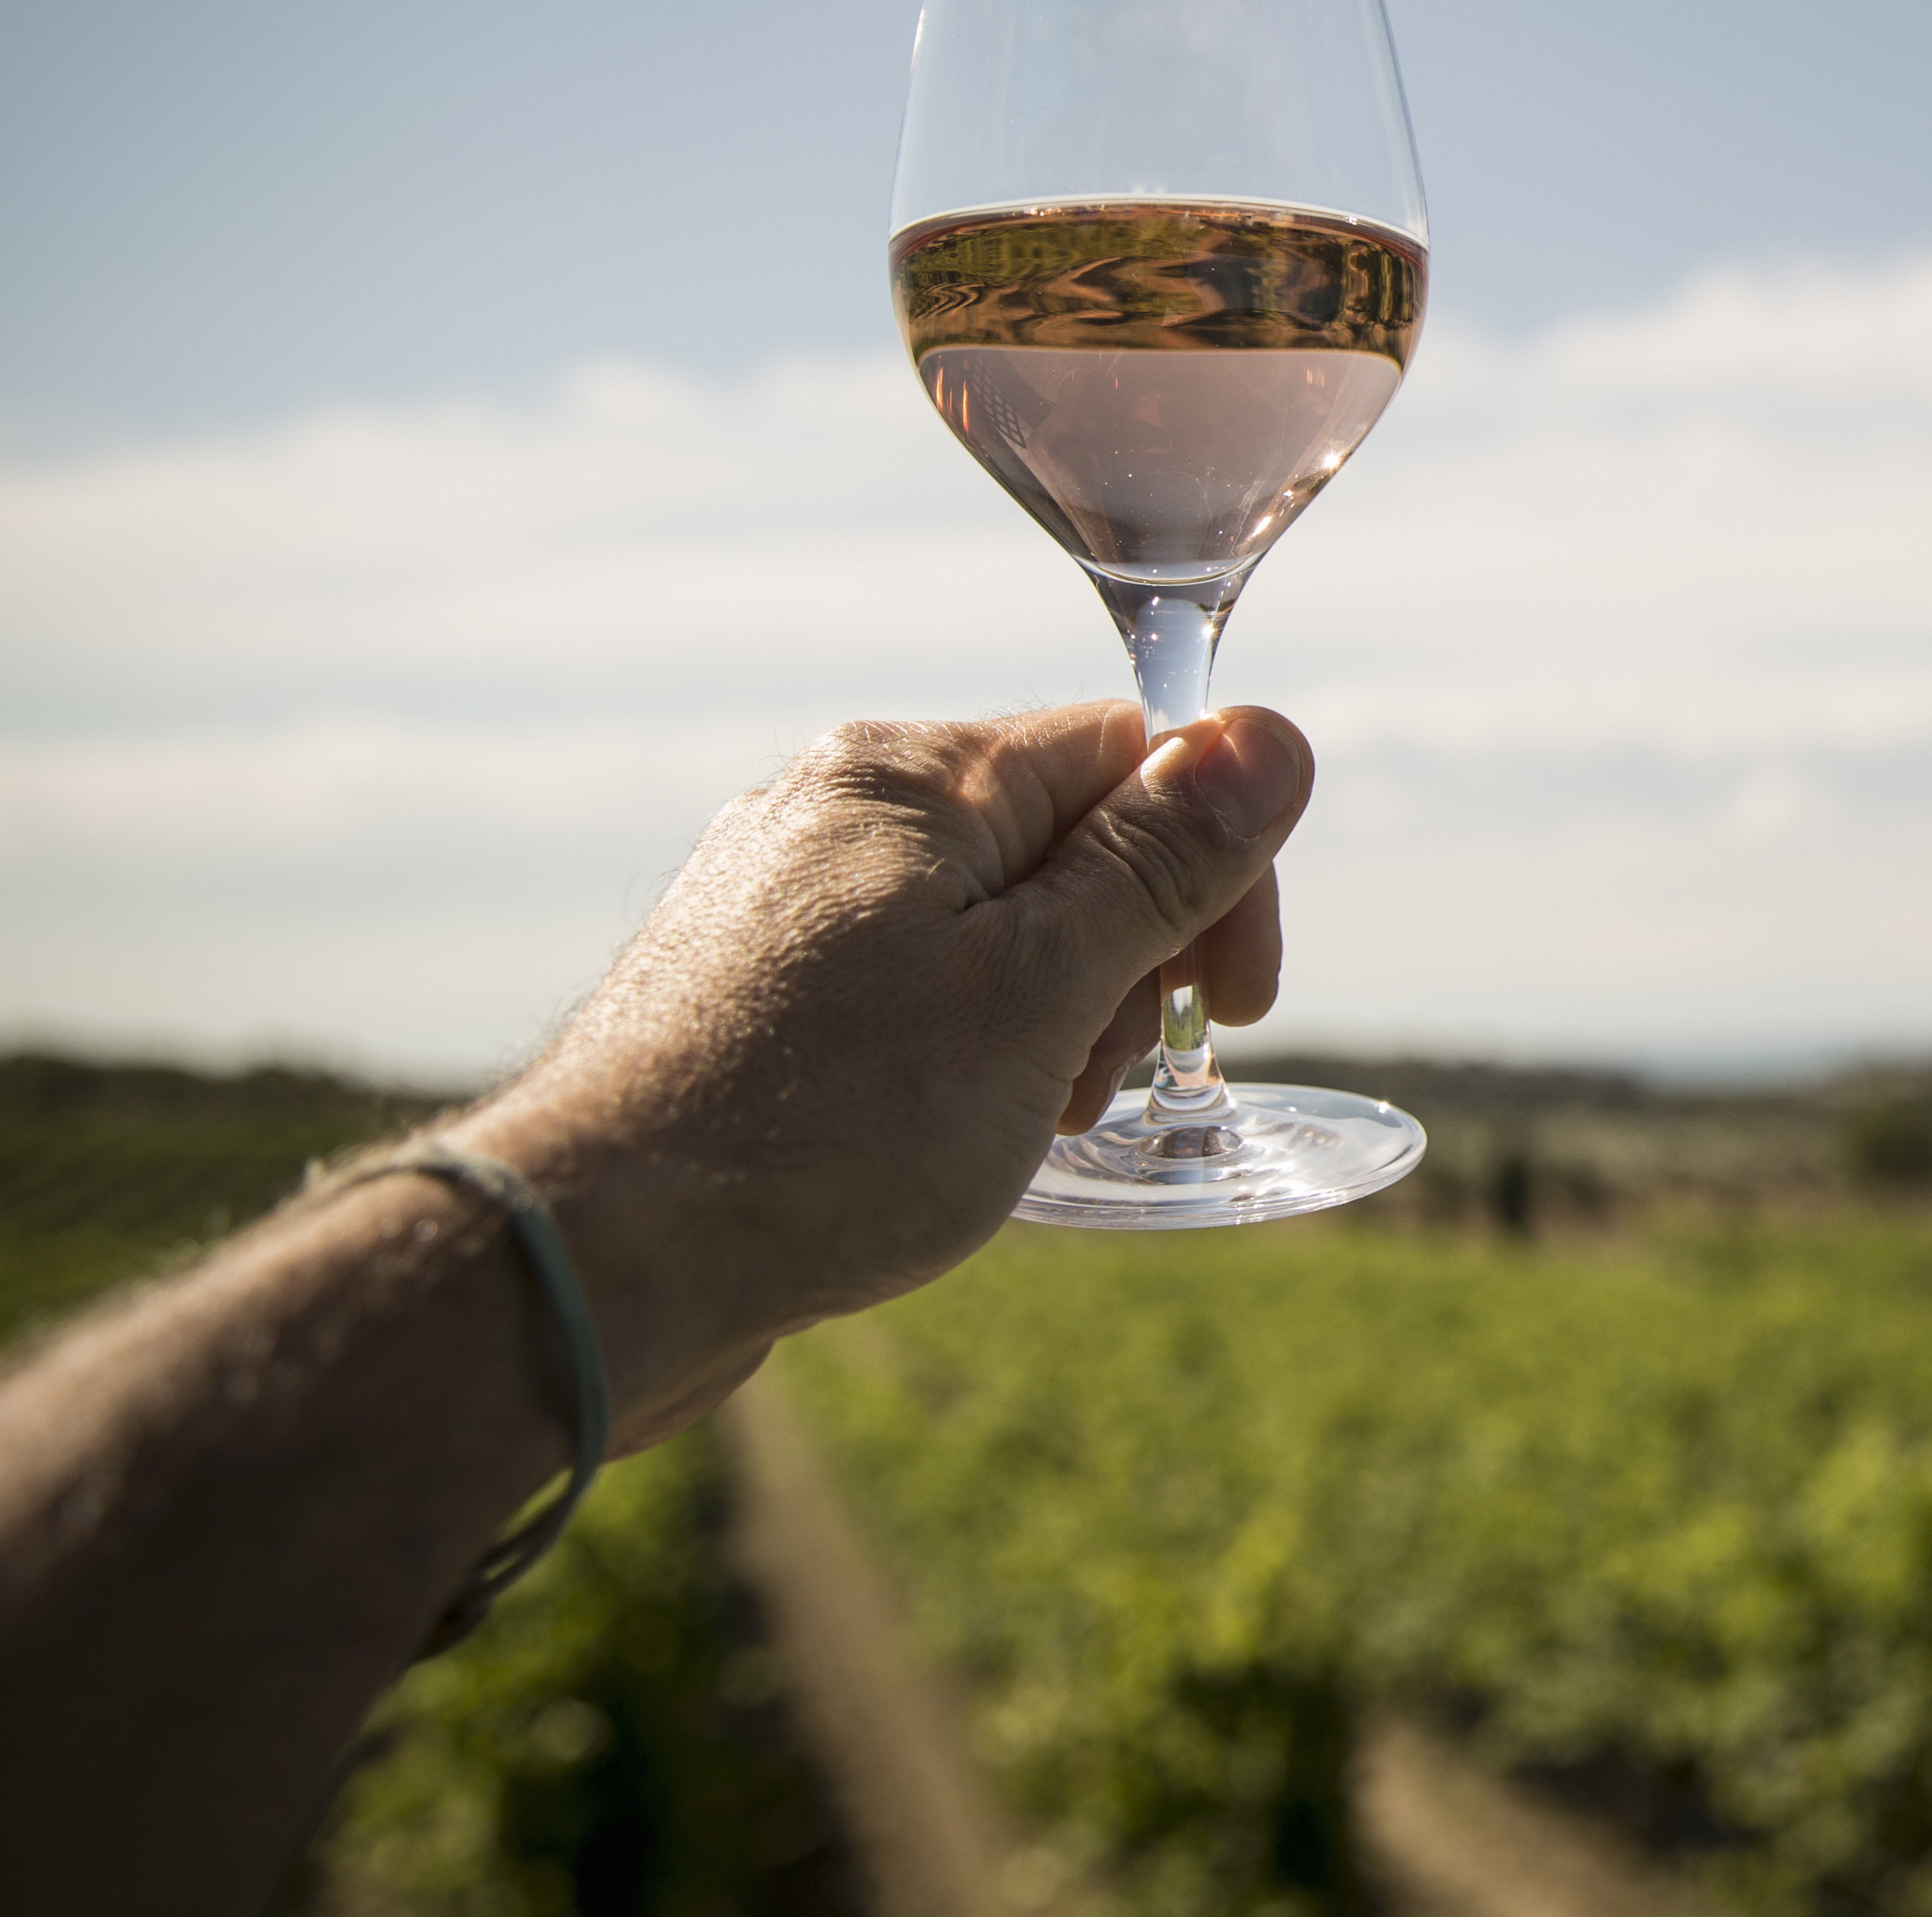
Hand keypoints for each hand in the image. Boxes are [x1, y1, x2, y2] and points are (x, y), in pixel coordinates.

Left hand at [446, 702, 1312, 1448]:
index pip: (1131, 753)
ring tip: (1017, 1125)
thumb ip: (1162, 860)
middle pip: (1061, 838)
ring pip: (985, 923)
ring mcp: (779, 899)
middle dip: (1124, 960)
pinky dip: (962, 1049)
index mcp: (911, 775)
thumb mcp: (1039, 990)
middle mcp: (834, 807)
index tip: (1230, 1006)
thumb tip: (1272, 735)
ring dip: (1047, 1019)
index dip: (1213, 873)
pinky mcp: (744, 989)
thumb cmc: (823, 1129)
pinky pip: (906, 985)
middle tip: (1100, 1086)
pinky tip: (940, 1135)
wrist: (594, 1262)